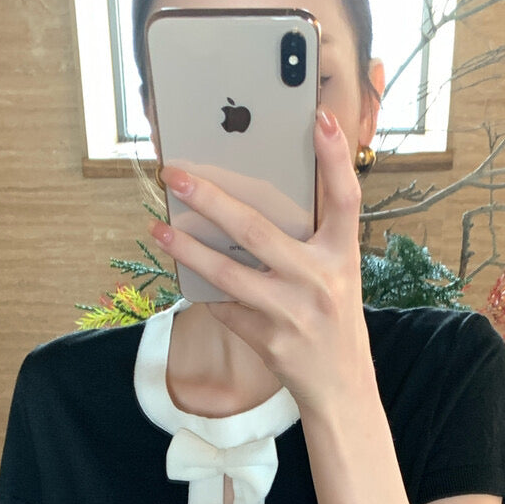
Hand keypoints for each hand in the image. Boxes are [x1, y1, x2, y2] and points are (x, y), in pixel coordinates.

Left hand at [148, 108, 374, 416]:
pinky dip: (204, 291)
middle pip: (257, 230)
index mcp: (343, 256)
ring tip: (160, 228)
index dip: (335, 158)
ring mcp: (292, 313)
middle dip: (211, 199)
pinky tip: (185, 274)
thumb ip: (310, 238)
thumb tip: (251, 200)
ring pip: (227, 273)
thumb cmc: (331, 317)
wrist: (340, 385)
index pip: (344, 198)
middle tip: (177, 176)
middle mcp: (320, 280)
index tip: (320, 118)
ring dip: (187, 249)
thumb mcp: (337, 273)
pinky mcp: (269, 340)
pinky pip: (225, 308)